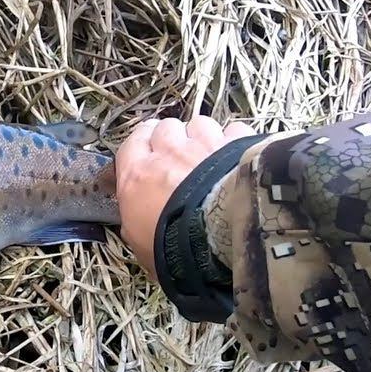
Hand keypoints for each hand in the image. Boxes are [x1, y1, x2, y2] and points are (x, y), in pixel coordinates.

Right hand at [115, 115, 257, 278]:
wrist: (220, 240)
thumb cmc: (176, 248)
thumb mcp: (141, 244)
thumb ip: (135, 223)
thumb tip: (134, 222)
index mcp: (138, 173)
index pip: (133, 141)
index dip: (142, 143)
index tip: (148, 151)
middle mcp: (169, 152)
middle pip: (166, 127)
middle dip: (172, 137)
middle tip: (180, 157)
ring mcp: (205, 145)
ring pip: (199, 123)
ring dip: (202, 135)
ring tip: (209, 154)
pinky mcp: (237, 146)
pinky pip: (232, 130)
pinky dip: (233, 139)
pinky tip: (235, 155)